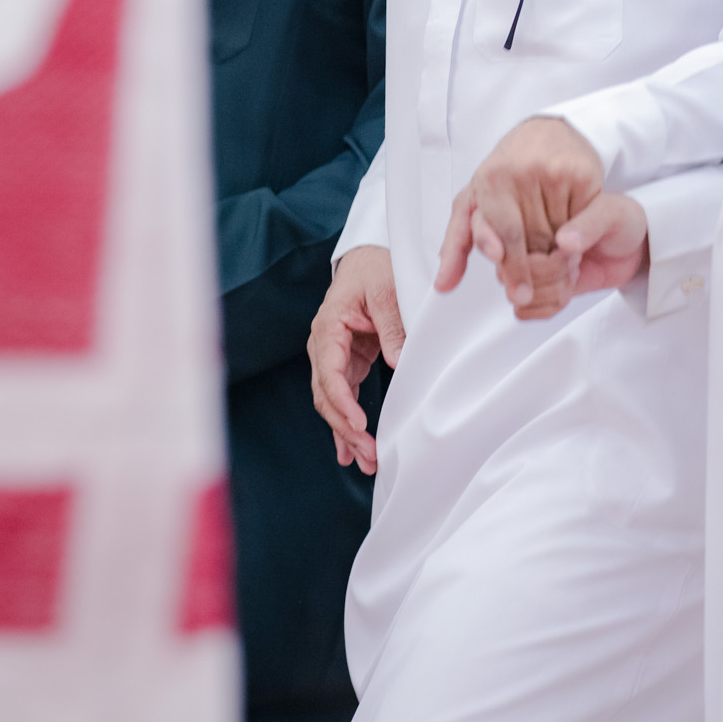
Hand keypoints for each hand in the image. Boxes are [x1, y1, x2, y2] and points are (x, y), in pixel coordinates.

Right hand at [308, 247, 403, 475]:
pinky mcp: (346, 362)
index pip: (329, 372)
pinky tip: (349, 451)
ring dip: (346, 433)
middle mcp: (323, 345)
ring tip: (365, 462)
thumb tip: (398, 362)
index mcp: (329, 327)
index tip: (360, 424)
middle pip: (326, 395)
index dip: (342, 402)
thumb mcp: (386, 290)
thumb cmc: (375, 269)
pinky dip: (345, 424)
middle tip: (369, 456)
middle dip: (345, 428)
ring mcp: (332, 356)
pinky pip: (341, 397)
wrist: (367, 258)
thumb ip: (391, 325)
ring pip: (332, 402)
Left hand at [435, 117, 603, 311]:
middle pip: (533, 239)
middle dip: (535, 265)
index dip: (514, 267)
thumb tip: (443, 284)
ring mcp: (555, 172)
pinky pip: (580, 220)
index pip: (506, 235)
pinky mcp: (583, 174)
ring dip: (555, 254)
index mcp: (491, 180)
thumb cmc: (505, 173)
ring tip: (550, 254)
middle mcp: (522, 173)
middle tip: (537, 285)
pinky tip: (568, 238)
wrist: (547, 133)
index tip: (522, 294)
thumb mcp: (474, 202)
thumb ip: (457, 243)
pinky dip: (575, 237)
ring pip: (558, 234)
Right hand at [475, 192, 650, 321]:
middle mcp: (526, 237)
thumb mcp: (613, 214)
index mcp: (536, 208)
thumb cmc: (621, 220)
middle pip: (510, 269)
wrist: (633, 246)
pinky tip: (568, 292)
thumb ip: (589, 224)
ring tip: (574, 271)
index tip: (561, 254)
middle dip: (547, 272)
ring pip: (517, 293)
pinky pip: (525, 311)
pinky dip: (548, 307)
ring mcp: (530, 264)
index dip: (532, 252)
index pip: (512, 236)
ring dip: (549, 290)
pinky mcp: (538, 288)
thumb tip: (564, 241)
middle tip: (574, 260)